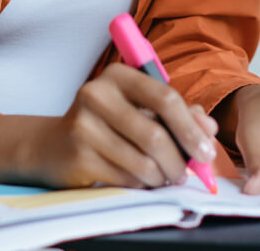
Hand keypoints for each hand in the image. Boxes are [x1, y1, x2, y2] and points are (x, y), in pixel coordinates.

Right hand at [0, 63, 217, 188]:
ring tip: (166, 178)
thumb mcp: (139, 108)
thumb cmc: (107, 123)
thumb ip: (178, 113)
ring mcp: (84, 125)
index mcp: (117, 75)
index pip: (165, 98)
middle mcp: (97, 94)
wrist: (51, 145)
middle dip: (180, 160)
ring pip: (142, 160)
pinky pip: (125, 177)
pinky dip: (142, 184)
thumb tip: (208, 130)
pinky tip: (143, 182)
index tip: (206, 151)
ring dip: (162, 176)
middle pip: (155, 134)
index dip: (191, 128)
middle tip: (188, 174)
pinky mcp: (78, 155)